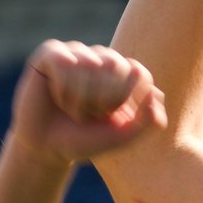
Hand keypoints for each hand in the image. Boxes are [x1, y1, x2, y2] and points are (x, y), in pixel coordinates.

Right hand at [10, 41, 166, 167]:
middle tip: (90, 115)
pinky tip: (57, 97)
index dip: (125, 100)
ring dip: (80, 100)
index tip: (112, 116)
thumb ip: (148, 121)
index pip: (139, 73)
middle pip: (116, 66)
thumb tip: (155, 93)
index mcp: (127, 75)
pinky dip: (62, 89)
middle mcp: (105, 59)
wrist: (47, 148)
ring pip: (89, 66)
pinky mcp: (51, 53)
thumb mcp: (123, 137)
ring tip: (73, 109)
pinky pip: (64, 63)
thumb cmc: (87, 140)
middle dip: (103, 100)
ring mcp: (79, 53)